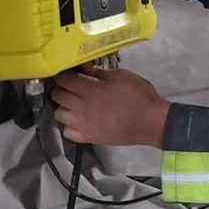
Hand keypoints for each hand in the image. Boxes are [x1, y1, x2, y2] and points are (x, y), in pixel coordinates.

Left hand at [51, 66, 169, 146]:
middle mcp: (82, 108)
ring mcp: (83, 125)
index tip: (71, 72)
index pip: (64, 80)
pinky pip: (67, 132)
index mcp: (90, 90)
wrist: (150, 122)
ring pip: (58, 114)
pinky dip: (69, 125)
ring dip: (64, 106)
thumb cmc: (139, 96)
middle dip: (63, 87)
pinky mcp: (88, 137)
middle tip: (73, 85)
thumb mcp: (122, 76)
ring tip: (74, 103)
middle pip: (58, 95)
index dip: (65, 73)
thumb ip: (100, 72)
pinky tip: (79, 120)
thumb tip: (87, 70)